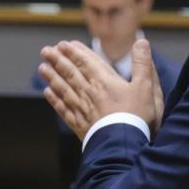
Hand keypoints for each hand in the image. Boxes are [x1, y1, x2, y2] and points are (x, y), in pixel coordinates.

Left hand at [38, 39, 162, 139]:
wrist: (123, 146)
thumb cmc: (136, 117)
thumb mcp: (146, 88)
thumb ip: (143, 64)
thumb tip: (141, 42)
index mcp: (104, 82)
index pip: (86, 62)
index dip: (74, 52)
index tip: (63, 44)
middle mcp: (89, 93)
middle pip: (70, 73)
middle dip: (58, 60)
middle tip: (46, 51)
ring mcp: (82, 109)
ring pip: (63, 88)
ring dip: (52, 77)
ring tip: (42, 67)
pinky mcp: (79, 125)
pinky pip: (63, 109)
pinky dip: (54, 100)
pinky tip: (47, 93)